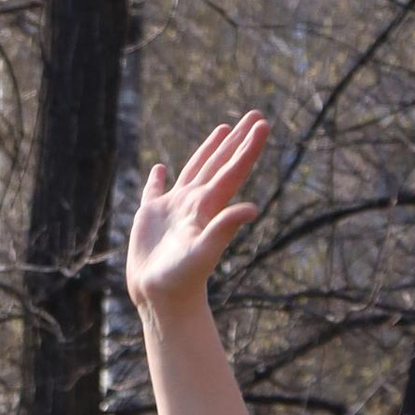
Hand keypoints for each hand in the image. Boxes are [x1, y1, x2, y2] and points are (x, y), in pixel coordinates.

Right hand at [127, 112, 267, 315]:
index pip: (233, 170)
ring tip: (222, 129)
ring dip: (209, 150)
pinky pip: (155, 190)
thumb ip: (225, 228)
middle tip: (254, 114)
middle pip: (219, 163)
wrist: (160, 299)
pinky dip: (158, 178)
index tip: (263, 123)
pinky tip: (161, 168)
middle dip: (236, 139)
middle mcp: (194, 203)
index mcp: (208, 207)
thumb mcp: (204, 252)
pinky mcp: (151, 217)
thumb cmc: (182, 279)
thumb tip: (251, 208)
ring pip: (194, 170)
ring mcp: (173, 209)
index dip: (247, 147)